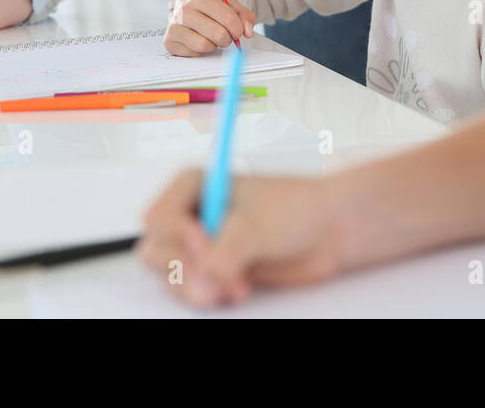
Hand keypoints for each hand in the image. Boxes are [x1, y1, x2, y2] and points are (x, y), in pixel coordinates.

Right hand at [136, 169, 347, 306]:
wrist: (328, 231)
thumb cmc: (297, 208)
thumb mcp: (257, 226)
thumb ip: (224, 254)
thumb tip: (202, 283)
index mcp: (193, 186)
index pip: (159, 217)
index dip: (178, 235)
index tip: (206, 244)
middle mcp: (189, 216)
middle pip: (156, 251)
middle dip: (185, 270)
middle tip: (216, 279)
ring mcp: (199, 247)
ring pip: (170, 277)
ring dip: (200, 287)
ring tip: (238, 285)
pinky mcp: (212, 272)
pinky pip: (192, 293)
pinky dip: (212, 297)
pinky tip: (241, 289)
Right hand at [163, 0, 254, 55]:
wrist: (187, 8)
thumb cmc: (212, 9)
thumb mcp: (230, 6)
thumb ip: (245, 16)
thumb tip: (248, 32)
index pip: (229, 19)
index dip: (238, 29)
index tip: (238, 30)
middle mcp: (185, 10)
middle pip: (219, 35)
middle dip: (227, 39)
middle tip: (226, 36)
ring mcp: (175, 26)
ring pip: (205, 46)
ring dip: (214, 45)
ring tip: (212, 37)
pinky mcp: (169, 41)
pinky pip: (194, 53)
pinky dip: (202, 51)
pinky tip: (200, 40)